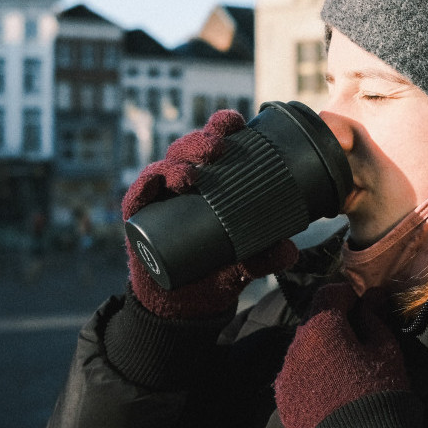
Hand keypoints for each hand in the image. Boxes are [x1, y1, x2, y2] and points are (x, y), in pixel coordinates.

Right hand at [122, 109, 297, 318]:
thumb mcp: (245, 265)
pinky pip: (138, 196)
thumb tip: (290, 251)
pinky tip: (157, 181)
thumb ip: (266, 258)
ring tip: (191, 173)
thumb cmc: (214, 273)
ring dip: (177, 163)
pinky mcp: (139, 218)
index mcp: (210, 183)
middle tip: (218, 148)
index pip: (216, 145)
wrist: (183, 305)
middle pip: (189, 150)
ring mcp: (160, 199)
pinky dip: (145, 185)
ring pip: (164, 167)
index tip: (237, 122)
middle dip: (201, 141)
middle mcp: (183, 184)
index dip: (223, 127)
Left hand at [274, 284, 407, 427]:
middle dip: (334, 326)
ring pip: (303, 352)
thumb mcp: (387, 350)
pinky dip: (313, 379)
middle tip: (360, 341)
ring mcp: (286, 378)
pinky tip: (333, 393)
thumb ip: (374, 318)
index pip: (330, 293)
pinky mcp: (284, 403)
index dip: (349, 295)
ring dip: (321, 353)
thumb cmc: (381, 392)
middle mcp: (295, 348)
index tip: (364, 306)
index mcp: (320, 328)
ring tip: (347, 372)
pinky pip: (298, 379)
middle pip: (314, 324)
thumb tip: (372, 295)